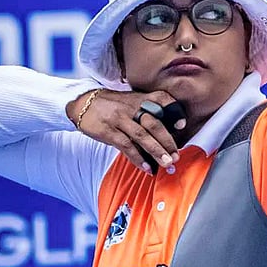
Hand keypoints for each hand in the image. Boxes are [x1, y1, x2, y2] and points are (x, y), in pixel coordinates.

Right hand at [66, 89, 185, 172]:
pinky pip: (126, 146)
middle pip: (154, 124)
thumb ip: (148, 111)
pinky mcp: (108, 131)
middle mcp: (132, 107)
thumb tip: (168, 132)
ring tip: (167, 164)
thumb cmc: (113, 105)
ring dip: (156, 152)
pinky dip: (138, 158)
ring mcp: (119, 119)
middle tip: (177, 156)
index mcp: (140, 98)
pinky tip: (147, 167)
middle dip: (167, 141)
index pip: (161, 98)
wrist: (84, 103)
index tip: (182, 125)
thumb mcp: (131, 101)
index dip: (174, 110)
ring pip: (141, 136)